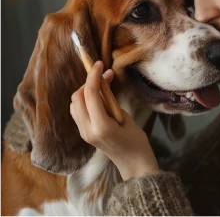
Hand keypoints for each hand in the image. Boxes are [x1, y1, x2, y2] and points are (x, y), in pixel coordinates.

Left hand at [70, 61, 158, 179]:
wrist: (133, 164)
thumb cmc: (136, 141)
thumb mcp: (125, 117)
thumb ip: (110, 101)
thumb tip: (102, 82)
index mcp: (100, 126)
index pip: (90, 94)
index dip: (93, 75)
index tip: (99, 63)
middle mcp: (87, 129)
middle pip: (77, 97)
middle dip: (88, 82)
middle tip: (104, 75)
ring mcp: (83, 133)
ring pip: (74, 104)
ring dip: (85, 90)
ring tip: (102, 85)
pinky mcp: (84, 133)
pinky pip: (78, 111)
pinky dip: (84, 100)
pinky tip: (97, 97)